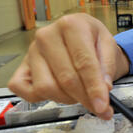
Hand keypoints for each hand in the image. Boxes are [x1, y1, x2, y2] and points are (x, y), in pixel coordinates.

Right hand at [8, 14, 129, 119]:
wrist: (82, 35)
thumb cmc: (94, 40)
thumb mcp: (109, 46)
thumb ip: (108, 67)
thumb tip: (103, 88)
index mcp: (71, 25)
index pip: (84, 63)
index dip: (94, 88)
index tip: (102, 105)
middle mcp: (47, 36)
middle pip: (66, 78)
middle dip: (84, 98)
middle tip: (98, 106)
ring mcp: (32, 52)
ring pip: (46, 88)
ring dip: (67, 98)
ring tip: (80, 93)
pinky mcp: (22, 67)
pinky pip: (27, 92)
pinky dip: (44, 98)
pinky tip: (60, 92)